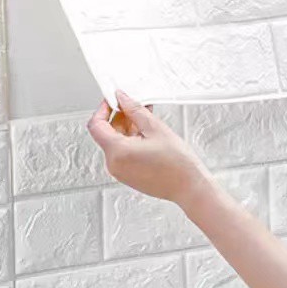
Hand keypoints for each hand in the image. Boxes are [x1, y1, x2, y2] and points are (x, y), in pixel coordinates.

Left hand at [86, 90, 210, 204]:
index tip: (112, 100)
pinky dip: (130, 139)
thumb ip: (134, 110)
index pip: (96, 125)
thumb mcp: (155, 128)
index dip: (103, 109)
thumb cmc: (177, 165)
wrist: (190, 188)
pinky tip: (146, 131)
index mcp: (117, 152)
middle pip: (106, 133)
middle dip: (119, 117)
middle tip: (133, 105)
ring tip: (145, 117)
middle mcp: (114, 164)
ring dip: (127, 127)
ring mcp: (120, 172)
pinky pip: (122, 152)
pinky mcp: (128, 175)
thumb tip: (123, 99)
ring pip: (115, 142)